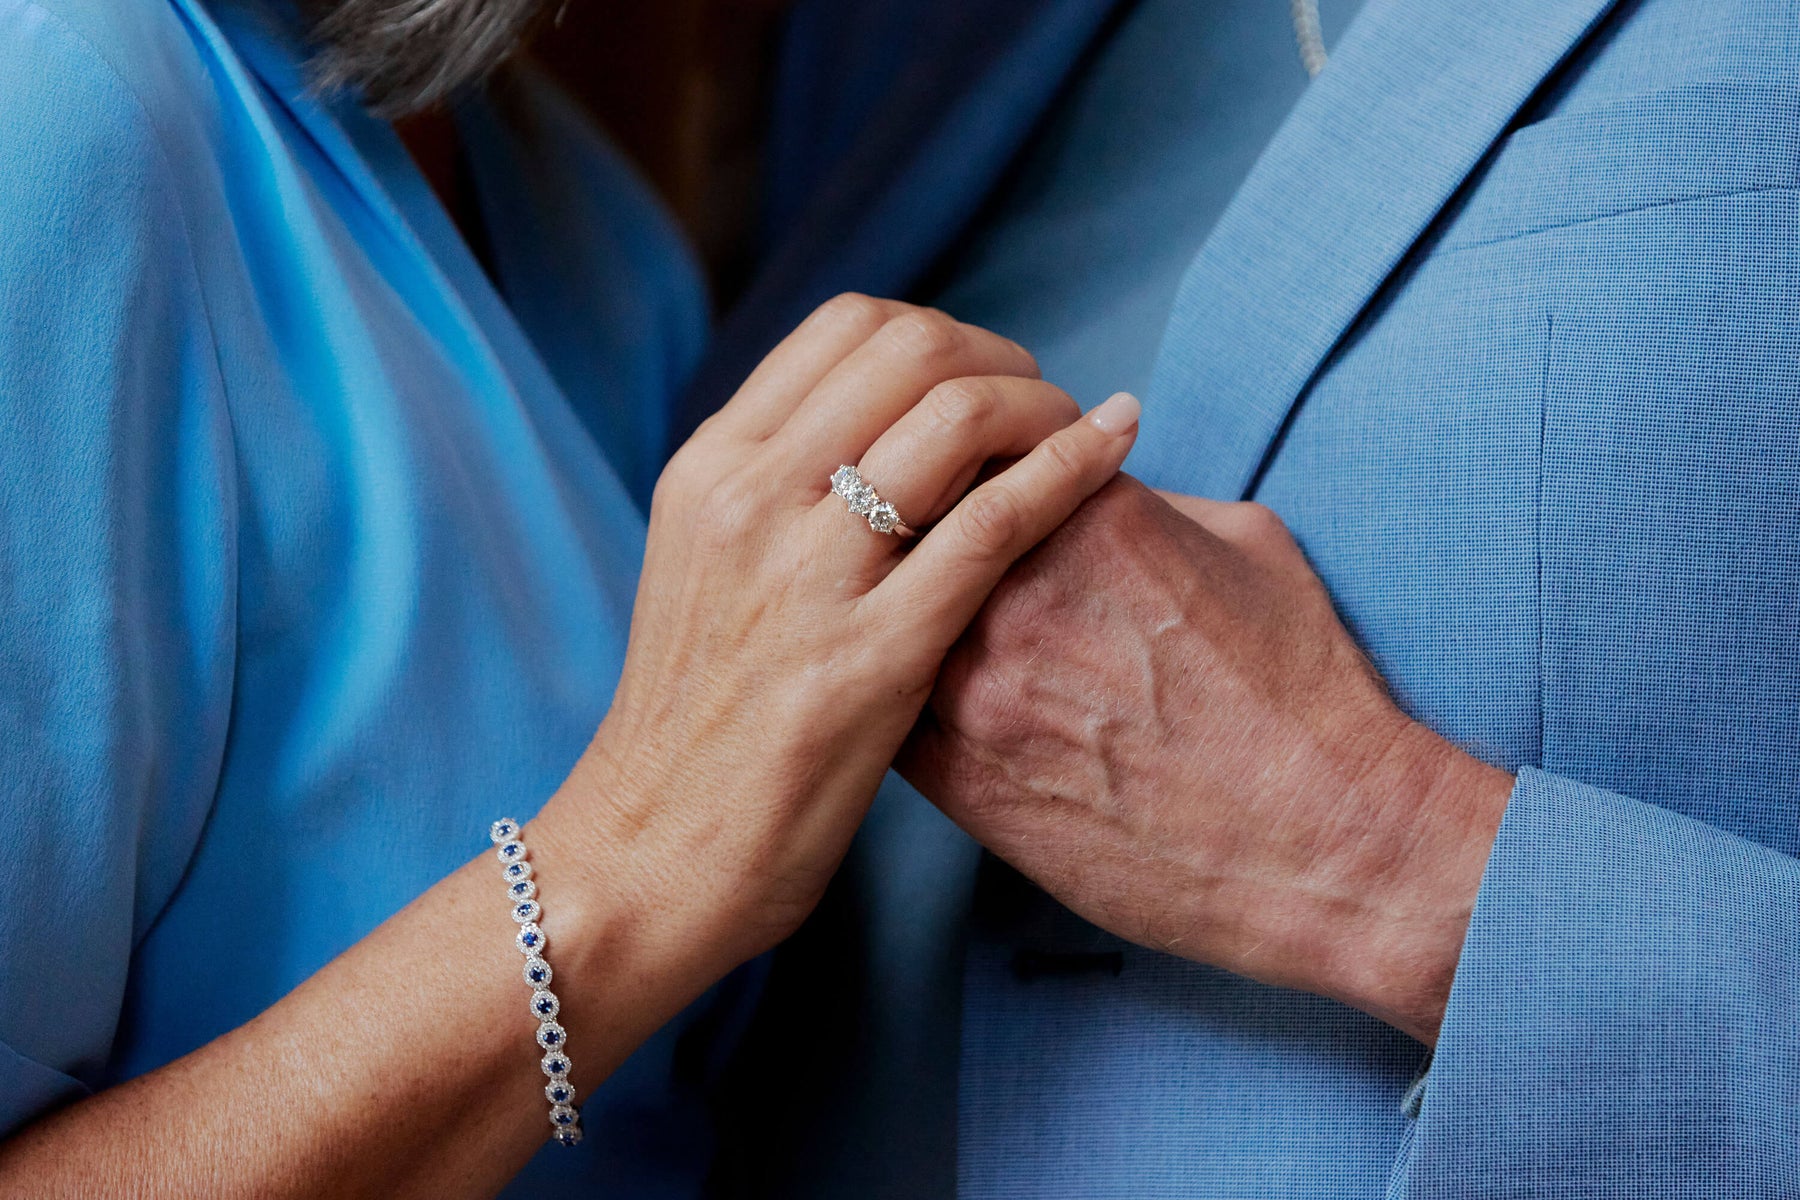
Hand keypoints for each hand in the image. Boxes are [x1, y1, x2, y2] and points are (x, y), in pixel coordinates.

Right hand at [547, 296, 1140, 996]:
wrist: (651, 854)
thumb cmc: (698, 722)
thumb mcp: (704, 568)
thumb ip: (772, 491)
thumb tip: (869, 428)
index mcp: (709, 469)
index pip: (847, 327)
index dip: (942, 333)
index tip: (982, 377)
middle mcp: (750, 499)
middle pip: (912, 349)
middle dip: (1002, 358)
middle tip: (1042, 406)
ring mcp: (808, 575)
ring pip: (957, 416)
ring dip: (1043, 406)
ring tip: (1079, 434)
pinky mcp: (873, 656)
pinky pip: (996, 523)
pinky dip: (1071, 469)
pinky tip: (1114, 448)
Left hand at [899, 476, 1512, 1042]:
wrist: (1324, 842)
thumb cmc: (1303, 690)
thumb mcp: (1244, 544)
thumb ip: (1139, 500)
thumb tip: (1077, 486)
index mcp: (1085, 514)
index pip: (980, 447)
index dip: (980, 464)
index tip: (992, 485)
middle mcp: (1013, 591)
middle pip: (914, 521)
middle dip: (928, 532)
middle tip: (948, 553)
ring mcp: (974, 686)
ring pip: (884, 611)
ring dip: (902, 612)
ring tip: (937, 624)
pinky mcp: (954, 775)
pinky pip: (887, 704)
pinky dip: (900, 691)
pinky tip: (941, 697)